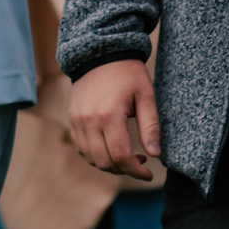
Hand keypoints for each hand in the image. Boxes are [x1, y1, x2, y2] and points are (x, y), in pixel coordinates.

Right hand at [67, 58, 161, 180]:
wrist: (100, 53)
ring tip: (128, 155)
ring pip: (91, 158)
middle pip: (104, 162)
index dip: (136, 171)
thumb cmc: (128, 73)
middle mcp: (89, 121)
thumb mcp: (146, 96)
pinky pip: (82, 148)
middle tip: (140, 163)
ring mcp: (77, 122)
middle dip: (124, 170)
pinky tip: (111, 147)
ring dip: (110, 164)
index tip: (149, 174)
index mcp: (109, 115)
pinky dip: (96, 155)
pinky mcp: (72, 120)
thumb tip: (155, 154)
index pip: (121, 156)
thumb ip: (150, 126)